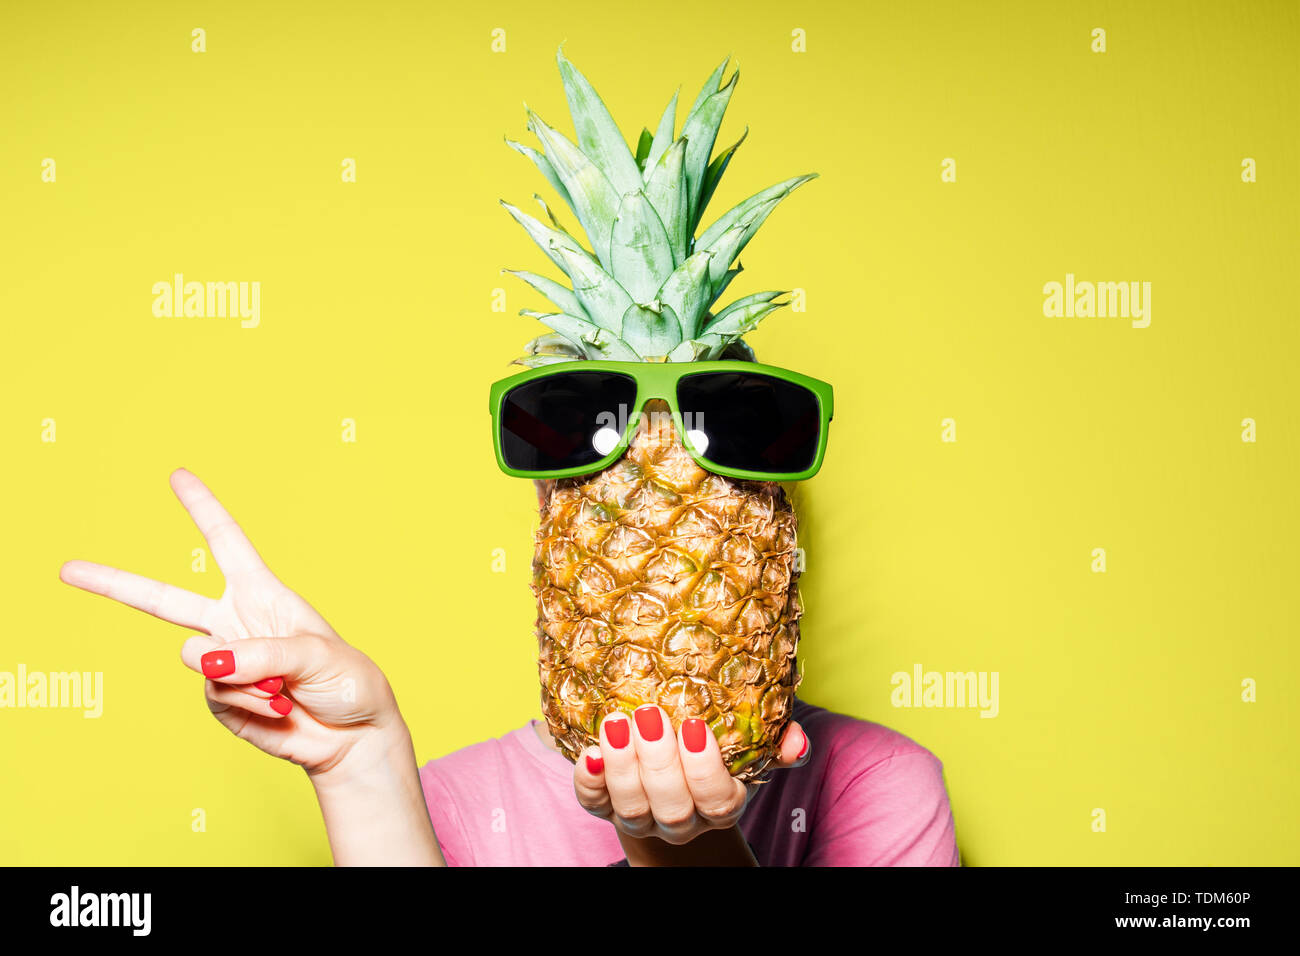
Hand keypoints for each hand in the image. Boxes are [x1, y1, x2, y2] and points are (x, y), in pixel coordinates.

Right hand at [59, 468, 403, 777]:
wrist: (352, 735)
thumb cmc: (347, 682)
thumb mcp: (317, 655)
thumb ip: (262, 654)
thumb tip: (205, 660)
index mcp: (263, 595)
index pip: (226, 543)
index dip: (202, 509)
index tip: (178, 476)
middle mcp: (235, 623)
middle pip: (165, 600)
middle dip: (115, 584)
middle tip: (68, 569)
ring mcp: (224, 662)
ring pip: (196, 659)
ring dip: (245, 679)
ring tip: (284, 690)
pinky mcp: (221, 699)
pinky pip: (213, 694)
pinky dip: (247, 703)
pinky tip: (276, 708)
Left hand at [573, 705, 809, 848]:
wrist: (671, 780)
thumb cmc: (716, 753)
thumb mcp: (750, 749)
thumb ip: (776, 744)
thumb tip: (796, 739)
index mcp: (720, 806)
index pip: (717, 801)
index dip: (704, 769)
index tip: (695, 727)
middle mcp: (681, 821)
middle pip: (672, 807)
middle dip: (659, 762)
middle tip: (650, 714)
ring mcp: (641, 818)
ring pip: (631, 808)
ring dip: (622, 765)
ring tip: (616, 721)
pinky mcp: (604, 808)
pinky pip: (592, 804)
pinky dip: (588, 781)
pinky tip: (588, 752)